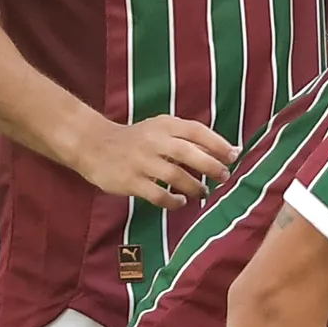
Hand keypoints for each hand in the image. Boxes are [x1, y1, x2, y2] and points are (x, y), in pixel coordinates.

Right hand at [71, 112, 235, 207]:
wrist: (93, 145)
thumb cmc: (138, 139)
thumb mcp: (162, 130)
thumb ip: (192, 139)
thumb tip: (232, 151)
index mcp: (164, 125)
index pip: (196, 131)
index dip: (218, 144)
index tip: (234, 156)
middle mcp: (153, 141)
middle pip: (188, 153)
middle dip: (212, 166)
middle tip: (224, 177)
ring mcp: (140, 161)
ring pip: (175, 176)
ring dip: (195, 186)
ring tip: (203, 191)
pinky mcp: (130, 181)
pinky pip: (158, 194)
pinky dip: (174, 201)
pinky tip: (180, 201)